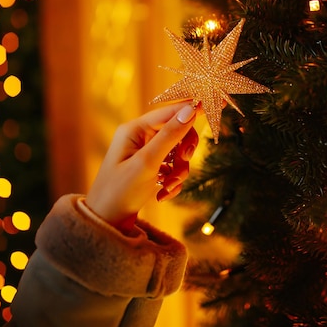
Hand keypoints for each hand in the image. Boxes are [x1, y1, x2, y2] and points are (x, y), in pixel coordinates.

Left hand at [85, 102, 198, 228]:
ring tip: (167, 187)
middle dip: (185, 151)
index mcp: (134, 129)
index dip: (193, 108)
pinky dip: (173, 181)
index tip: (218, 103)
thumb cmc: (119, 191)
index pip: (170, 111)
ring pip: (179, 152)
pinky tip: (162, 194)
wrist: (107, 224)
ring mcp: (146, 153)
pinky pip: (173, 167)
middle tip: (184, 162)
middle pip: (178, 131)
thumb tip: (191, 109)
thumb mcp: (147, 163)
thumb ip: (170, 135)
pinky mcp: (151, 168)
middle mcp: (140, 137)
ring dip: (179, 171)